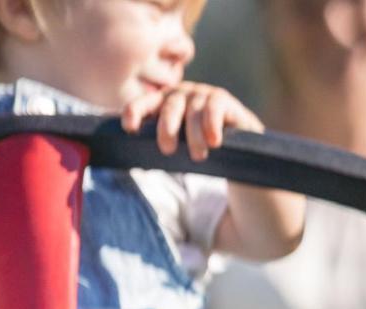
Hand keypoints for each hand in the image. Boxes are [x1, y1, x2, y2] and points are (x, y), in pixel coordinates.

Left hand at [121, 82, 263, 160]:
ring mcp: (200, 94)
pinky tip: (214, 142)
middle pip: (169, 107)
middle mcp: (179, 94)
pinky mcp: (221, 98)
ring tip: (198, 157)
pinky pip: (213, 108)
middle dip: (167, 129)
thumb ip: (156, 145)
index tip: (130, 128)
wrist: (235, 145)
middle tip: (168, 150)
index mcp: (160, 105)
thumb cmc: (196, 146)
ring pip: (193, 112)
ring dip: (194, 137)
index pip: (142, 104)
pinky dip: (212, 126)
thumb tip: (130, 158)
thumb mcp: (175, 145)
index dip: (134, 112)